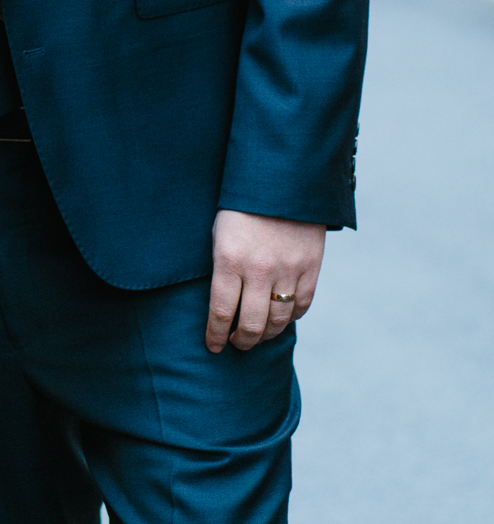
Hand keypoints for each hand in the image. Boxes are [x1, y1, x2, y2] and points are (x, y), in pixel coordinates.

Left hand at [206, 210, 325, 353]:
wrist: (282, 178)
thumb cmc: (241, 205)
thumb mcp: (219, 232)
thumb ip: (222, 268)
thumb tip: (222, 304)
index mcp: (229, 259)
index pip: (220, 312)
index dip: (216, 335)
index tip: (213, 346)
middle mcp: (259, 269)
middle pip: (251, 325)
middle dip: (241, 341)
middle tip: (237, 343)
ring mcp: (288, 269)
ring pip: (278, 320)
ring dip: (266, 333)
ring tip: (257, 334)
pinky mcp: (311, 266)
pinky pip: (302, 305)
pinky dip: (291, 317)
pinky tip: (281, 317)